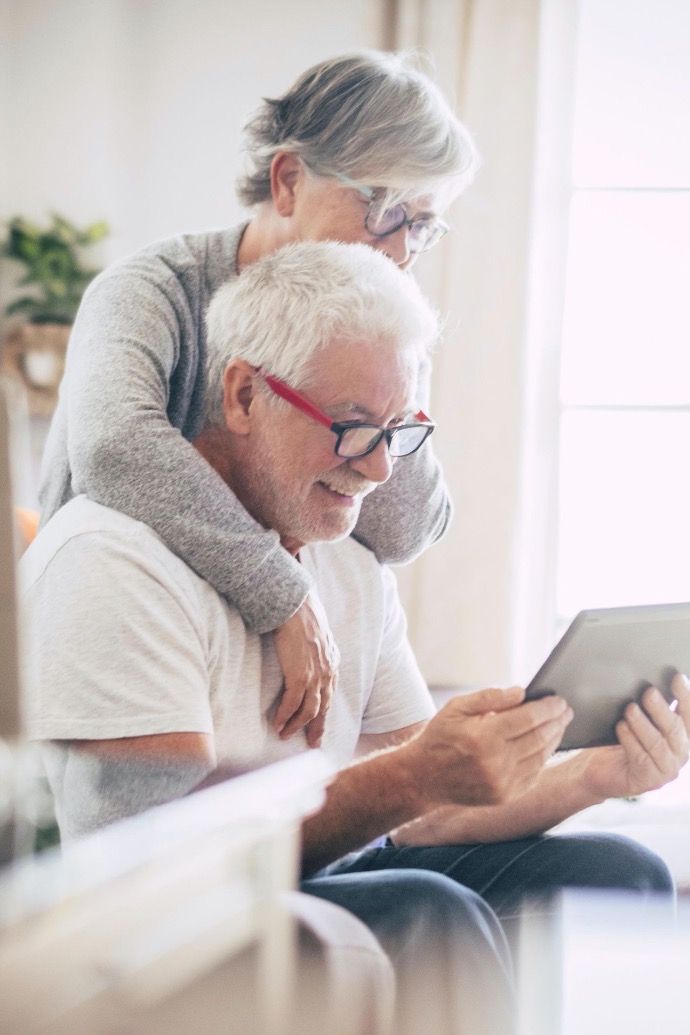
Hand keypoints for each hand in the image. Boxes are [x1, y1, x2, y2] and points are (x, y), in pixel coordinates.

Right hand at [272, 589, 339, 747]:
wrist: (297, 607)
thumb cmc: (303, 617)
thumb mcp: (318, 636)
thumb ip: (317, 651)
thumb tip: (308, 655)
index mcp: (332, 664)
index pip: (329, 695)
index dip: (324, 713)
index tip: (319, 725)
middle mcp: (327, 673)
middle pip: (323, 707)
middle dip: (317, 727)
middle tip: (311, 743)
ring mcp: (315, 676)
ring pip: (309, 710)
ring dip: (297, 725)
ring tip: (285, 735)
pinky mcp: (300, 676)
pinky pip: (292, 703)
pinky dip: (285, 716)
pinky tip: (278, 724)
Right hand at [406, 685, 572, 808]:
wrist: (424, 778)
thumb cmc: (440, 737)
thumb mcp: (456, 707)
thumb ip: (489, 697)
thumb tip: (521, 692)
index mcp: (484, 736)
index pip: (529, 718)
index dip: (548, 707)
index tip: (559, 700)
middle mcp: (496, 761)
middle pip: (540, 737)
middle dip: (557, 721)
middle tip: (566, 710)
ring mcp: (502, 782)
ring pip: (541, 756)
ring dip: (555, 739)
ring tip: (560, 725)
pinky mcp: (505, 796)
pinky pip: (534, 774)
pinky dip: (543, 758)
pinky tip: (546, 746)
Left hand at [583, 673, 689, 799]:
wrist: (599, 768)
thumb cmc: (622, 738)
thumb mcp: (640, 719)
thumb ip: (651, 706)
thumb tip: (651, 680)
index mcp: (682, 736)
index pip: (689, 715)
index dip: (686, 697)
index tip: (677, 678)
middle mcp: (679, 754)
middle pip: (675, 730)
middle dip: (661, 710)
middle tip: (648, 692)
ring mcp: (666, 770)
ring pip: (658, 744)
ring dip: (643, 724)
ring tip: (630, 709)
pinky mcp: (648, 780)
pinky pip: (641, 758)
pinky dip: (630, 740)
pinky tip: (621, 727)